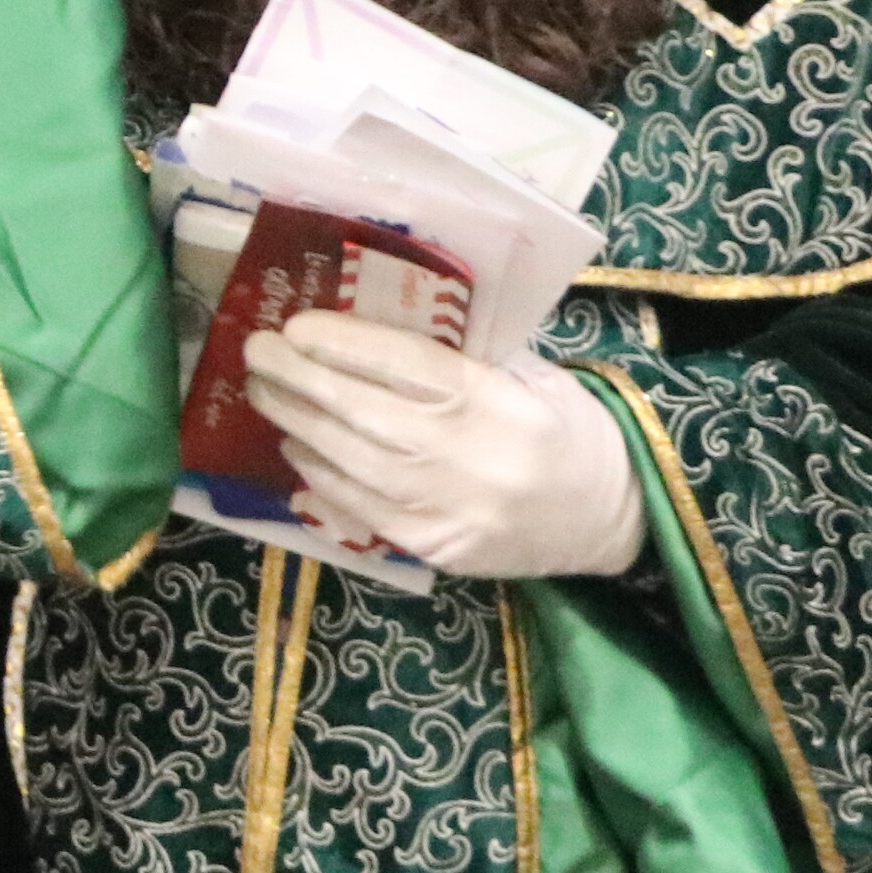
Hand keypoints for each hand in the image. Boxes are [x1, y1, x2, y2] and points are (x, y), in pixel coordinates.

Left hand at [238, 315, 643, 578]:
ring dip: (297, 423)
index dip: (345, 344)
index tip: (297, 325)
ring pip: (351, 461)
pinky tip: (295, 447)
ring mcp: (449, 509)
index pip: (407, 364)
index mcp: (499, 402)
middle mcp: (470, 456)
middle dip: (300, 378)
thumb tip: (375, 329)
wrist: (615, 518)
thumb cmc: (572, 431)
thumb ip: (466, 357)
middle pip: (363, 411)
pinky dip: (320, 475)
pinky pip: (361, 508)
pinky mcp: (436, 547)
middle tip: (256, 351)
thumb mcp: (536, 377)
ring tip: (263, 391)